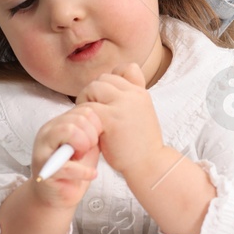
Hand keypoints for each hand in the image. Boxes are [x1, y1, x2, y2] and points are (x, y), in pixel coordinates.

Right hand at [30, 106, 101, 208]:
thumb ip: (93, 130)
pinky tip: (90, 174)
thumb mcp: (87, 145)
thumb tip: (107, 119)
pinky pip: (67, 165)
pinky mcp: (44, 171)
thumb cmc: (75, 168)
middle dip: (90, 135)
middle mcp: (47, 132)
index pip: (83, 110)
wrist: (60, 195)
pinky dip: (84, 171)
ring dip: (83, 146)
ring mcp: (43, 150)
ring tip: (83, 158)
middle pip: (78, 118)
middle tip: (88, 150)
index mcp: (58, 123)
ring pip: (68, 130)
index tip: (96, 140)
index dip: (96, 125)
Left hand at [75, 63, 164, 177]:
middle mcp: (133, 94)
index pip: (123, 69)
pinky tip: (90, 131)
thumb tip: (114, 80)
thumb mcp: (141, 112)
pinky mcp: (110, 118)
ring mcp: (123, 104)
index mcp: (141, 92)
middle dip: (93, 93)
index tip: (107, 100)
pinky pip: (88, 108)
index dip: (110, 83)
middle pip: (103, 79)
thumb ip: (130, 96)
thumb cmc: (141, 143)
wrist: (149, 164)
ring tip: (90, 121)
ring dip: (86, 103)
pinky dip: (84, 119)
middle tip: (93, 114)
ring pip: (93, 88)